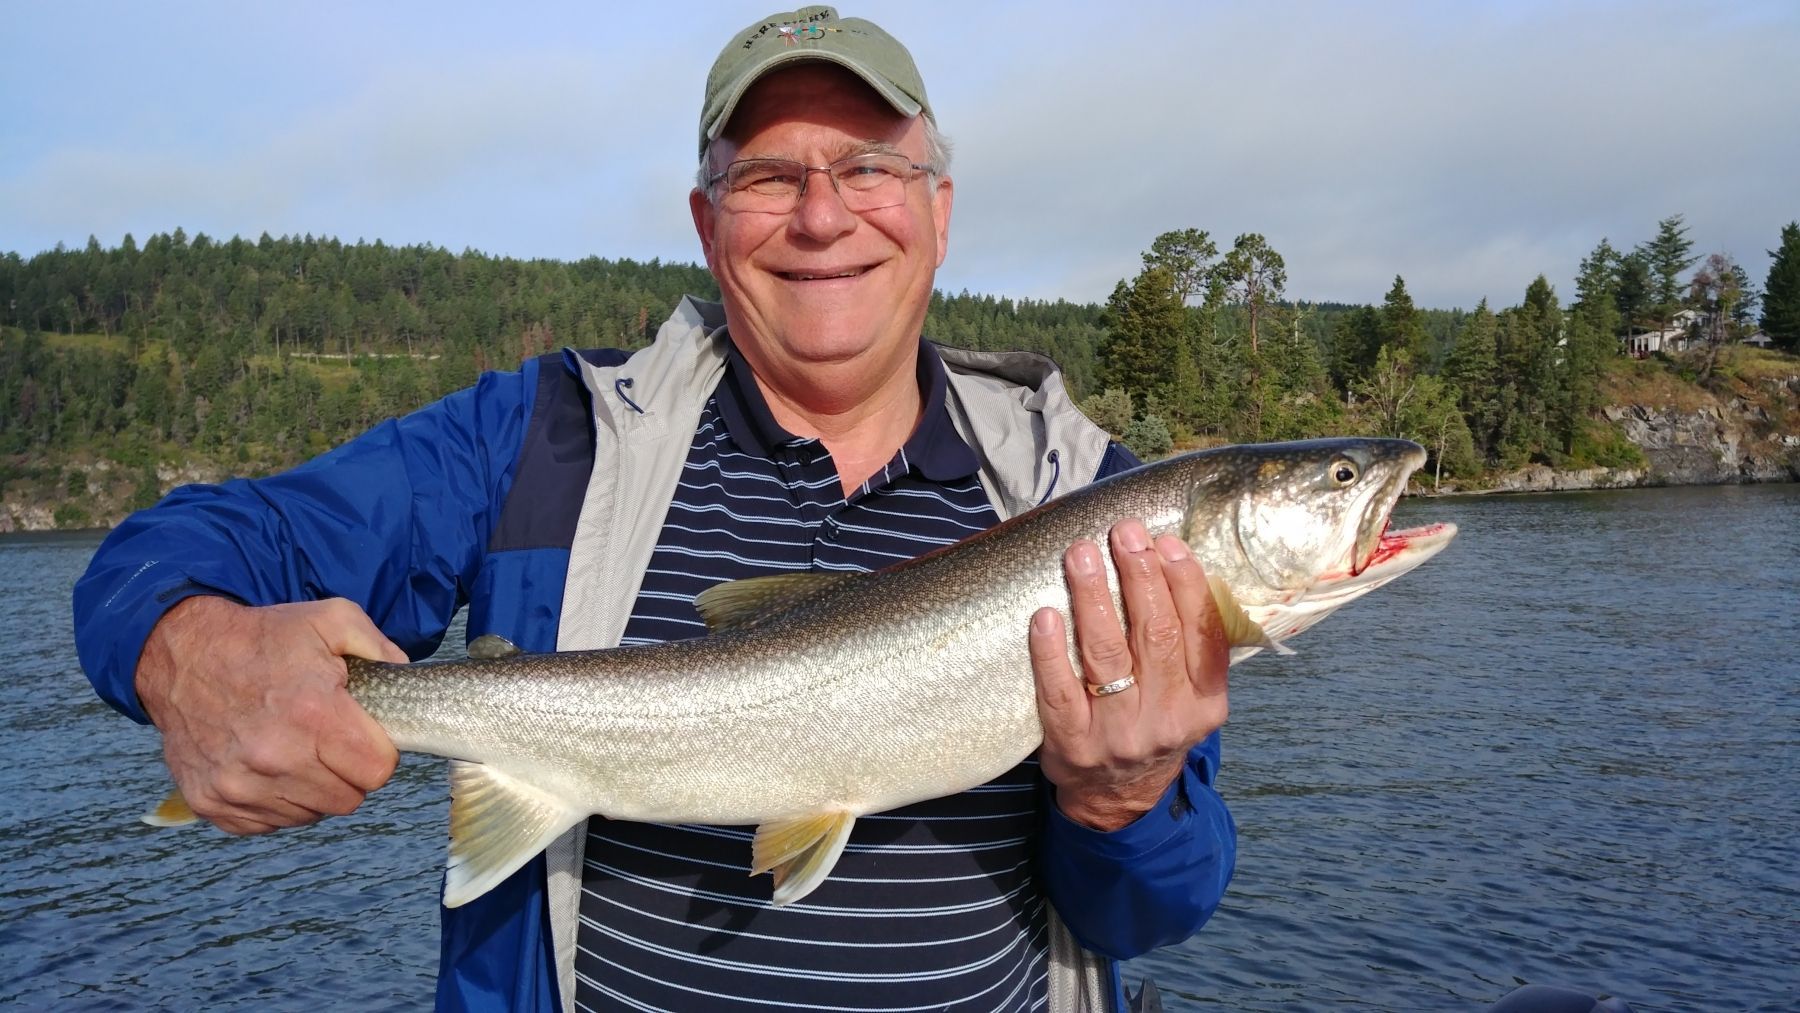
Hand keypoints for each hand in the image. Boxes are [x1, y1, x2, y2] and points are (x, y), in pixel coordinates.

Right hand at [136, 596, 405, 834]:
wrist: (181, 655)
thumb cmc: (260, 639)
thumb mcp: (331, 620)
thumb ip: (380, 646)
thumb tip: (403, 674)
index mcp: (313, 714)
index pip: (377, 771)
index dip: (378, 753)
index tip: (363, 737)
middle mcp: (275, 758)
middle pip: (348, 798)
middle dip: (348, 772)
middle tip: (330, 741)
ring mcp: (239, 786)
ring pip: (310, 814)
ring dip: (312, 788)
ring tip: (296, 749)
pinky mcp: (213, 803)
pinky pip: (269, 823)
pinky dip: (275, 801)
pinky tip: (267, 765)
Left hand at [1030, 519, 1228, 830]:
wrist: (1119, 800)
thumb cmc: (1154, 725)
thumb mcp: (1190, 696)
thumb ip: (1190, 644)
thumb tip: (1169, 561)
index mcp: (1205, 702)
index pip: (1201, 633)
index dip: (1185, 583)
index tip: (1166, 542)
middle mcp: (1167, 718)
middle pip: (1154, 635)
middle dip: (1139, 576)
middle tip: (1123, 532)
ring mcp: (1118, 734)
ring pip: (1106, 656)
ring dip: (1093, 598)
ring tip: (1081, 554)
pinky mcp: (1073, 744)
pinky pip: (1060, 691)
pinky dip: (1051, 651)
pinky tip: (1045, 614)